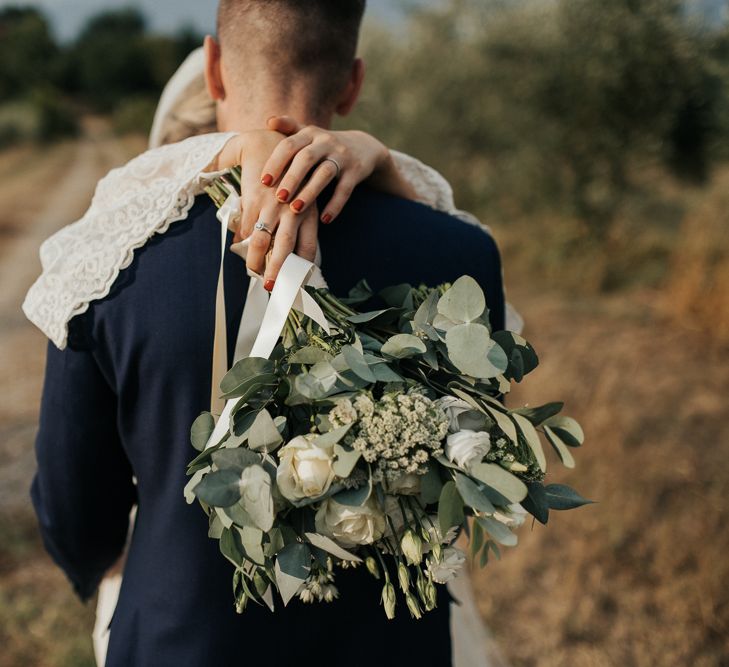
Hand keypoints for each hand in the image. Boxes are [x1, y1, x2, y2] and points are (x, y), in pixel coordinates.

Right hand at [212, 130, 318, 289]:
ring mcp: (272, 204)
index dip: (302, 267)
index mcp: (308, 211)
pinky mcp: (254, 198)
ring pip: (262, 239)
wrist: (267, 143)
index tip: (297, 284)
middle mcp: (292, 209)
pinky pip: (246, 224)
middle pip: (284, 247)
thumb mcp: (300, 200)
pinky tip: (239, 247)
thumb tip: (296, 255)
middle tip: (271, 287)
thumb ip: (299, 227)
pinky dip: (242, 238)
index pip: (308, 246)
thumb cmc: (287, 178)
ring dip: (255, 259)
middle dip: (277, 270)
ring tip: (253, 272)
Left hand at [261, 117, 416, 224]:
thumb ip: (289, 128)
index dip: (276, 162)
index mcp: (310, 133)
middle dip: (291, 178)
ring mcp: (342, 156)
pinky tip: (324, 219)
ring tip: (296, 209)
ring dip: (309, 192)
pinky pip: (345, 189)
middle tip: (278, 198)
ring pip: (324, 174)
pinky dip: (335, 205)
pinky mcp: (356, 171)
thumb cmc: (324, 146)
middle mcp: (326, 142)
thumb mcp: (309, 134)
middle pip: (306, 158)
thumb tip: (268, 121)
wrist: (364, 147)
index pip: (289, 145)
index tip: (264, 181)